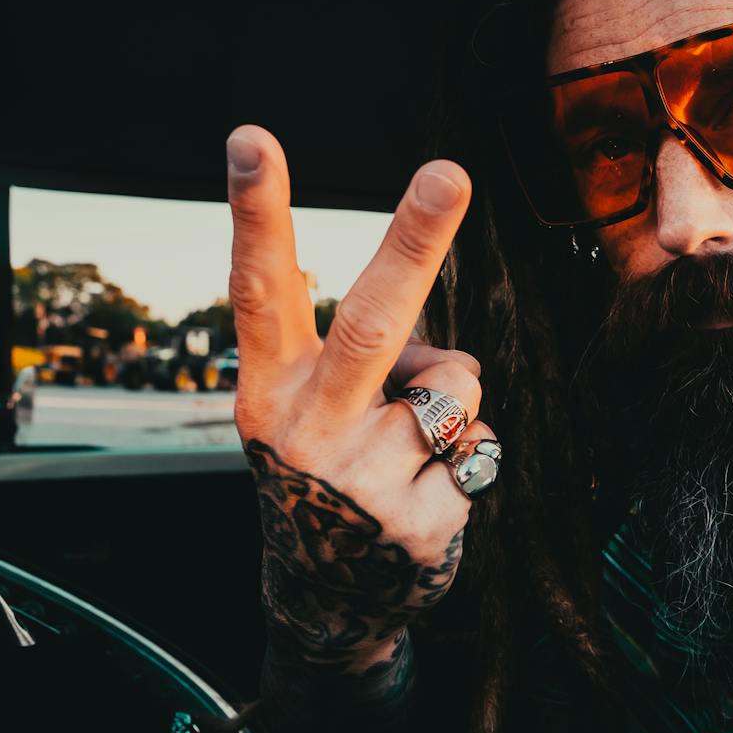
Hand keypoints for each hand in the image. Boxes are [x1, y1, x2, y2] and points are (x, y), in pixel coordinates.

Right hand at [225, 124, 489, 692]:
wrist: (328, 595)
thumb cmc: (331, 464)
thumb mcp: (314, 408)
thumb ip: (363, 361)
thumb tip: (443, 364)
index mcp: (271, 387)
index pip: (260, 287)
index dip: (255, 212)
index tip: (251, 137)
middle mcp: (308, 428)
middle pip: (374, 321)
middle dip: (415, 239)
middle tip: (449, 170)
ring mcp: (361, 481)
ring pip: (455, 388)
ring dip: (452, 406)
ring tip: (408, 449)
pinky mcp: (417, 523)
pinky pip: (481, 448)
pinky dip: (468, 463)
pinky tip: (426, 498)